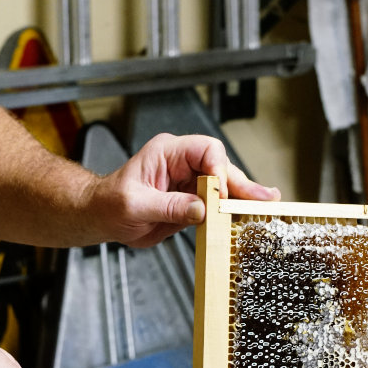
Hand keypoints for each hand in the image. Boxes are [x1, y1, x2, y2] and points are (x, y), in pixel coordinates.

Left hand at [90, 133, 279, 247]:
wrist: (101, 217)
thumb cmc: (109, 204)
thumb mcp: (134, 206)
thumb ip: (168, 207)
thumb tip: (201, 209)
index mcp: (166, 152)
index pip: (205, 150)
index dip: (218, 170)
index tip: (220, 194)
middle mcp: (181, 163)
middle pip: (221, 167)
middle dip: (241, 183)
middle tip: (264, 198)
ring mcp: (189, 181)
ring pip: (224, 185)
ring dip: (243, 196)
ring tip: (266, 205)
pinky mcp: (192, 199)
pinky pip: (216, 203)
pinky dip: (232, 210)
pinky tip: (250, 214)